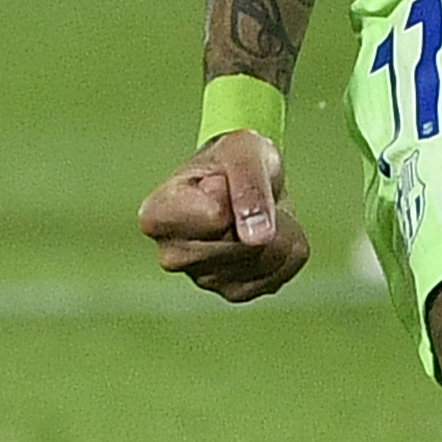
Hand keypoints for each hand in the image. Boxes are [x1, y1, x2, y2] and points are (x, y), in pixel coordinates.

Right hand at [139, 126, 311, 300]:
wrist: (244, 179)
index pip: (214, 217)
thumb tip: (258, 238)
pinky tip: (264, 233)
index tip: (219, 179)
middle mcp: (172, 255)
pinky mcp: (236, 292)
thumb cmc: (231, 158)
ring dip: (276, 229)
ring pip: (264, 259)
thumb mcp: (241, 149)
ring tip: (253, 212)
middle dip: (256, 214)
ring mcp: (204, 279)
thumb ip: (248, 186)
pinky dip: (284, 249)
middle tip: (239, 195)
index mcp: (157, 217)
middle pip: (240, 244)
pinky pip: (280, 273)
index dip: (231, 190)